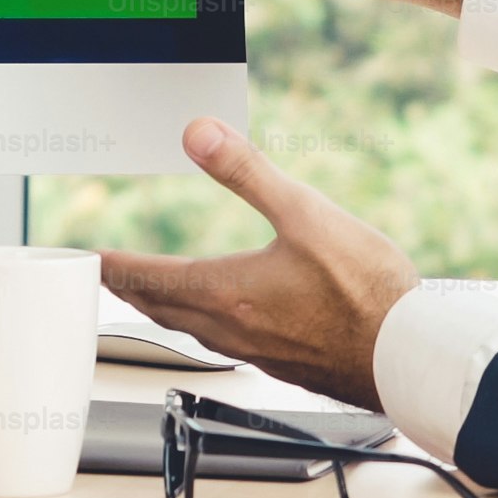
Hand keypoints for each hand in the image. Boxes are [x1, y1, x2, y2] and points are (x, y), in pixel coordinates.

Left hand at [98, 118, 421, 411]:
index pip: (147, 278)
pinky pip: (222, 344)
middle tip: (106, 275)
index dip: (113, 265)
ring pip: (189, 329)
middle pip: (159, 308)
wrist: (408, 356)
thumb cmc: (366, 291)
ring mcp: (254, 352)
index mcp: (223, 292)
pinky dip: (202, 325)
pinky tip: (223, 318)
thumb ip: (246, 171)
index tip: (88, 257)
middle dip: (128, 288)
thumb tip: (199, 133)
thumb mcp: (304, 213)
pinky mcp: (281, 364)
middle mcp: (228, 330)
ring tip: (153, 295)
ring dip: (163, 309)